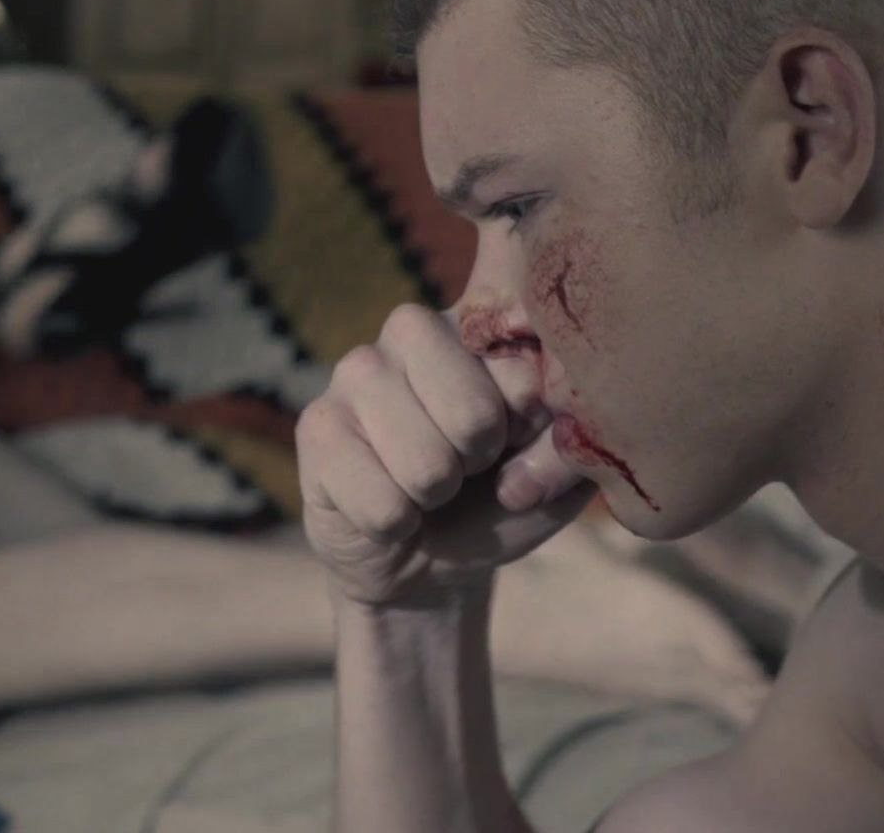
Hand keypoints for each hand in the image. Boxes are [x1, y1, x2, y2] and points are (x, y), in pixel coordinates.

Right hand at [297, 304, 595, 606]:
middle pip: (475, 416)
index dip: (532, 428)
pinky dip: (396, 526)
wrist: (432, 561)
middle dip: (480, 464)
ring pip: (427, 464)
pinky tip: (387, 508)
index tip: (516, 436)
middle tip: (465, 465)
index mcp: (479, 323)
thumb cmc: (499, 499)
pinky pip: (382, 504)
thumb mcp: (555, 472)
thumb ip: (568, 440)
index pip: (527, 373)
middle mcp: (410, 328)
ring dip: (436, 497)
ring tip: (426, 486)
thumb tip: (533, 426)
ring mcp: (354, 371)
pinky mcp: (315, 426)